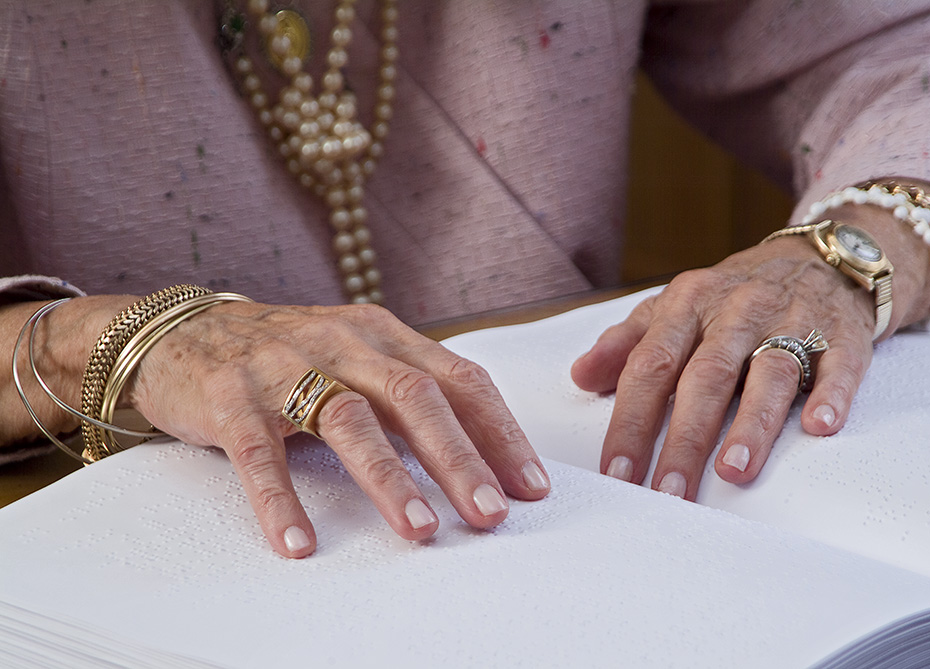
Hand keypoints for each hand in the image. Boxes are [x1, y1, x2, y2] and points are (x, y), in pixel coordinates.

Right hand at [125, 301, 549, 557]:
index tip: (530, 486)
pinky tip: (300, 542)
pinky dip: (281, 499)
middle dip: (459, 459)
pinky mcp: (230, 396)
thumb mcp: (356, 360)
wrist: (184, 333)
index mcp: (383, 335)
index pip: (458, 378)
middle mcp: (342, 341)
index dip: (498, 432)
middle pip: (414, 396)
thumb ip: (408, 396)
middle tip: (491, 514)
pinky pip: (259, 453)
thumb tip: (479, 459)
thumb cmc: (289, 358)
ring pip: (347, 418)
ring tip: (419, 530)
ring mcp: (284, 365)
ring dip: (389, 477)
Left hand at [570, 203, 929, 499]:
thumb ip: (627, 343)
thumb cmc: (733, 298)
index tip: (617, 472)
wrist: (819, 259)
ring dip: (751, 424)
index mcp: (687, 304)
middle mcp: (736, 310)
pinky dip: (830, 394)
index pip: (650, 366)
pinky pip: (837, 364)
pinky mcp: (841, 336)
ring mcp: (790, 320)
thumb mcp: (675, 308)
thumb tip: (579, 376)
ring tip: (733, 471)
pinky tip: (819, 427)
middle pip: (705, 377)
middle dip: (684, 438)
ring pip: (769, 371)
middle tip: (670, 492)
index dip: (630, 421)